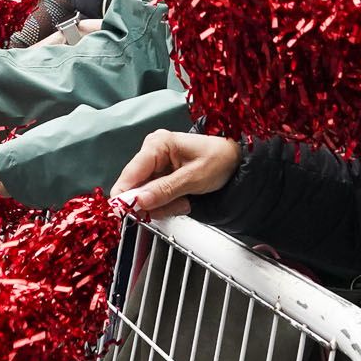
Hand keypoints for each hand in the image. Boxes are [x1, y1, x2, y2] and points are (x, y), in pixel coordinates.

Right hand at [114, 131, 240, 219]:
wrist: (236, 159)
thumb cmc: (219, 159)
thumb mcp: (193, 177)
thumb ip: (165, 190)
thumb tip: (138, 201)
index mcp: (157, 145)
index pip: (129, 174)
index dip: (124, 197)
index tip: (127, 215)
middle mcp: (151, 153)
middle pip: (135, 188)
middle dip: (154, 203)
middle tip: (177, 204)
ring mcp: (155, 166)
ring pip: (145, 197)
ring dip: (164, 205)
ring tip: (185, 200)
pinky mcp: (160, 177)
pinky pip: (155, 197)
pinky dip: (168, 204)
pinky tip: (183, 199)